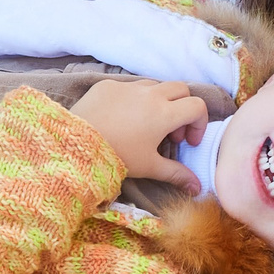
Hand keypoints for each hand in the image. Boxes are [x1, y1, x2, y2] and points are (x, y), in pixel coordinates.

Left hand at [70, 78, 208, 189]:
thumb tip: (198, 188)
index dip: (199, 123)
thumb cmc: (116, 156)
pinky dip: (134, 99)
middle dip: (183, 108)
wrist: (74, 145)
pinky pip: (128, 86)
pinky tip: (122, 118)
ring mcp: (128, 86)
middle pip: (181, 89)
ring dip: (160, 101)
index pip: (197, 106)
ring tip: (147, 124)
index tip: (187, 141)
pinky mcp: (107, 85)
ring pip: (155, 85)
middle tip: (171, 132)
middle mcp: (150, 94)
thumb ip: (177, 174)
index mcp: (165, 113)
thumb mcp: (149, 167)